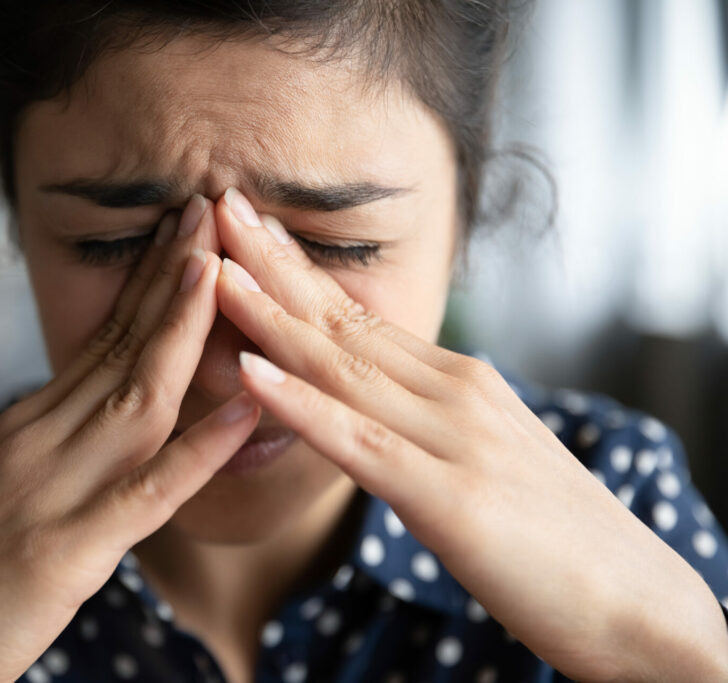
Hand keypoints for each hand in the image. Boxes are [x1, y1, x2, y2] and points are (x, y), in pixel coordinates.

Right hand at [0, 197, 260, 682]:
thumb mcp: (7, 484)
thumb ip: (59, 441)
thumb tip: (108, 402)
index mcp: (30, 424)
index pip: (104, 336)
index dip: (151, 280)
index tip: (187, 228)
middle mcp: (39, 439)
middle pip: (121, 345)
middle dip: (173, 275)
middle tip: (210, 207)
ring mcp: (52, 489)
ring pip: (135, 396)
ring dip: (182, 328)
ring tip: (222, 267)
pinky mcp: (64, 549)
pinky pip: (146, 491)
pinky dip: (199, 449)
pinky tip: (244, 410)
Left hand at [211, 189, 727, 681]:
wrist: (638, 604)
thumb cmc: (555, 538)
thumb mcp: (481, 457)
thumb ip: (424, 423)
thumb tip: (368, 404)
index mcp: (457, 383)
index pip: (358, 317)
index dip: (296, 272)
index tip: (248, 230)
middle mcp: (454, 393)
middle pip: (342, 321)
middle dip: (271, 263)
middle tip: (216, 205)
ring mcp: (453, 439)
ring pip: (341, 367)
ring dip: (268, 315)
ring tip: (213, 269)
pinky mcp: (451, 498)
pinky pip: (359, 442)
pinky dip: (300, 404)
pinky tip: (249, 371)